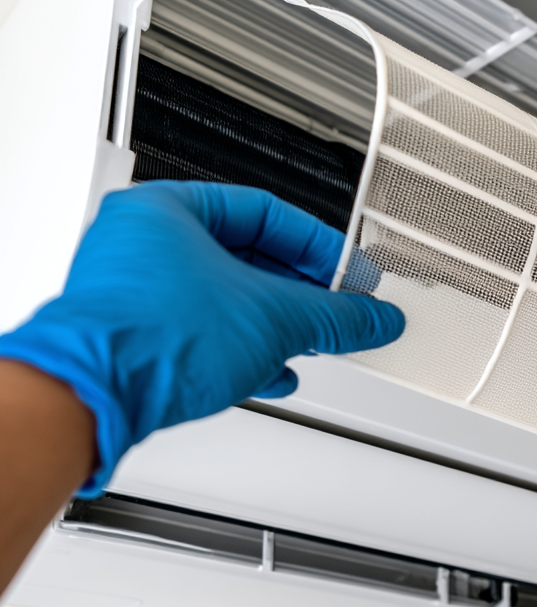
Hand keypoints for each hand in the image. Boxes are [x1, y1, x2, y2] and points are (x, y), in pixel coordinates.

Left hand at [0, 182, 403, 494]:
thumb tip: (371, 317)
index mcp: (166, 211)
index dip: (319, 246)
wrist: (96, 396)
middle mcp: (143, 245)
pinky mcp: (137, 340)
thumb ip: (334, 315)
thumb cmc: (151, 336)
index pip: (264, 213)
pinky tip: (274, 370)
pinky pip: (204, 335)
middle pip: (246, 259)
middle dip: (300, 290)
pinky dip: (245, 350)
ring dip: (276, 324)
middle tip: (337, 308)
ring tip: (312, 340)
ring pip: (226, 300)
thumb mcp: (273, 316)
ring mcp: (136, 294)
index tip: (348, 272)